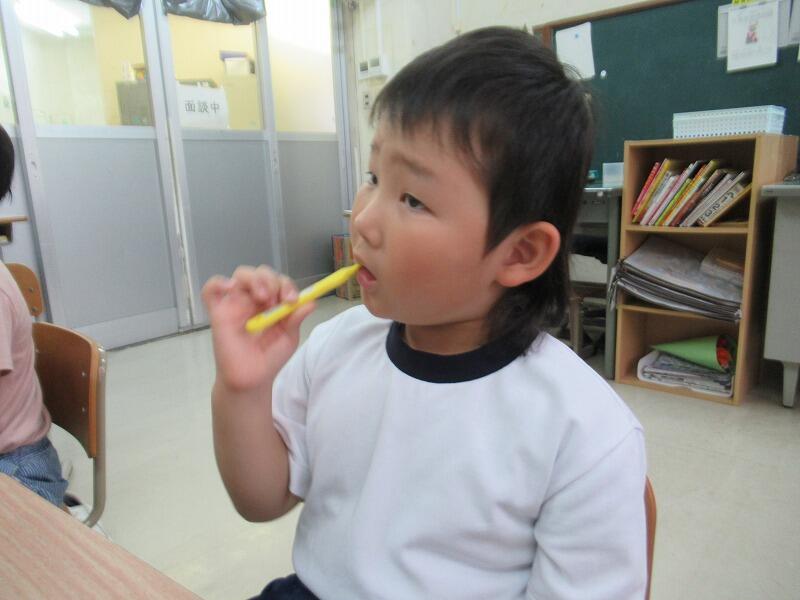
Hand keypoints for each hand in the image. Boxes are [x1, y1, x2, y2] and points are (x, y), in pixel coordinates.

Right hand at [202, 265, 314, 392]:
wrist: (252, 379)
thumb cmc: (270, 357)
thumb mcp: (289, 337)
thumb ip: (296, 318)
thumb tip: (311, 301)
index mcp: (272, 302)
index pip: (279, 282)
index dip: (287, 285)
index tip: (292, 300)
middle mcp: (254, 299)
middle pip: (261, 273)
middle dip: (271, 280)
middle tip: (276, 299)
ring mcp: (235, 304)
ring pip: (241, 275)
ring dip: (254, 279)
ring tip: (262, 297)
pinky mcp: (218, 313)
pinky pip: (210, 290)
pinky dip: (218, 283)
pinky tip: (230, 287)